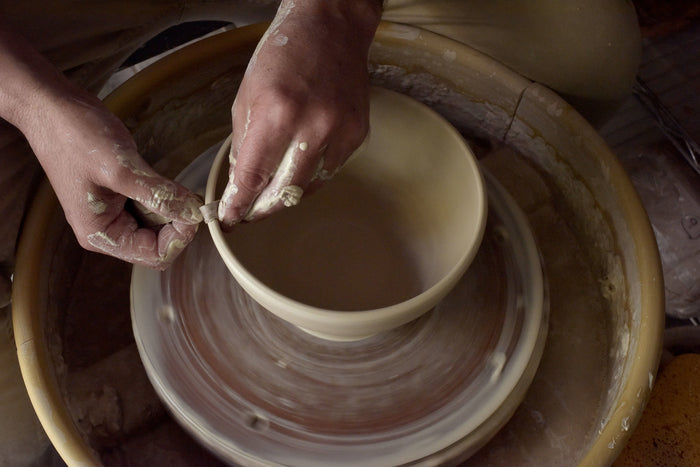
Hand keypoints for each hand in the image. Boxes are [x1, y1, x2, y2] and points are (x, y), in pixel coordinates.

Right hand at [25, 89, 202, 268]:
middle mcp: (108, 231)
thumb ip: (159, 195)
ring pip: (159, 223)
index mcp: (101, 235)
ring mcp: (115, 213)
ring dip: (169, 204)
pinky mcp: (122, 196)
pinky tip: (153, 174)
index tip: (191, 208)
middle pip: (160, 243)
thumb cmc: (75, 136)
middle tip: (180, 190)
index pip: (155, 256)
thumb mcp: (121, 168)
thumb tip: (194, 213)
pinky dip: (162, 193)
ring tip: (156, 176)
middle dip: (176, 220)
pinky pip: (152, 204)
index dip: (179, 236)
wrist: (52, 106)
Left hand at [217, 0, 381, 225]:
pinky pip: (330, 170)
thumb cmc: (282, 56)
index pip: (253, 177)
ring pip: (310, 187)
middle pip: (285, 193)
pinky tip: (300, 165)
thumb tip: (243, 184)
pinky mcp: (357, 134)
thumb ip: (244, 144)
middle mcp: (311, 126)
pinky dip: (311, 174)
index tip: (231, 219)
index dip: (239, 204)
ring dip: (288, 195)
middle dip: (263, 209)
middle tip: (250, 212)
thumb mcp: (247, 96)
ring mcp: (339, 132)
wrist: (330, 29)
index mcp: (275, 113)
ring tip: (273, 191)